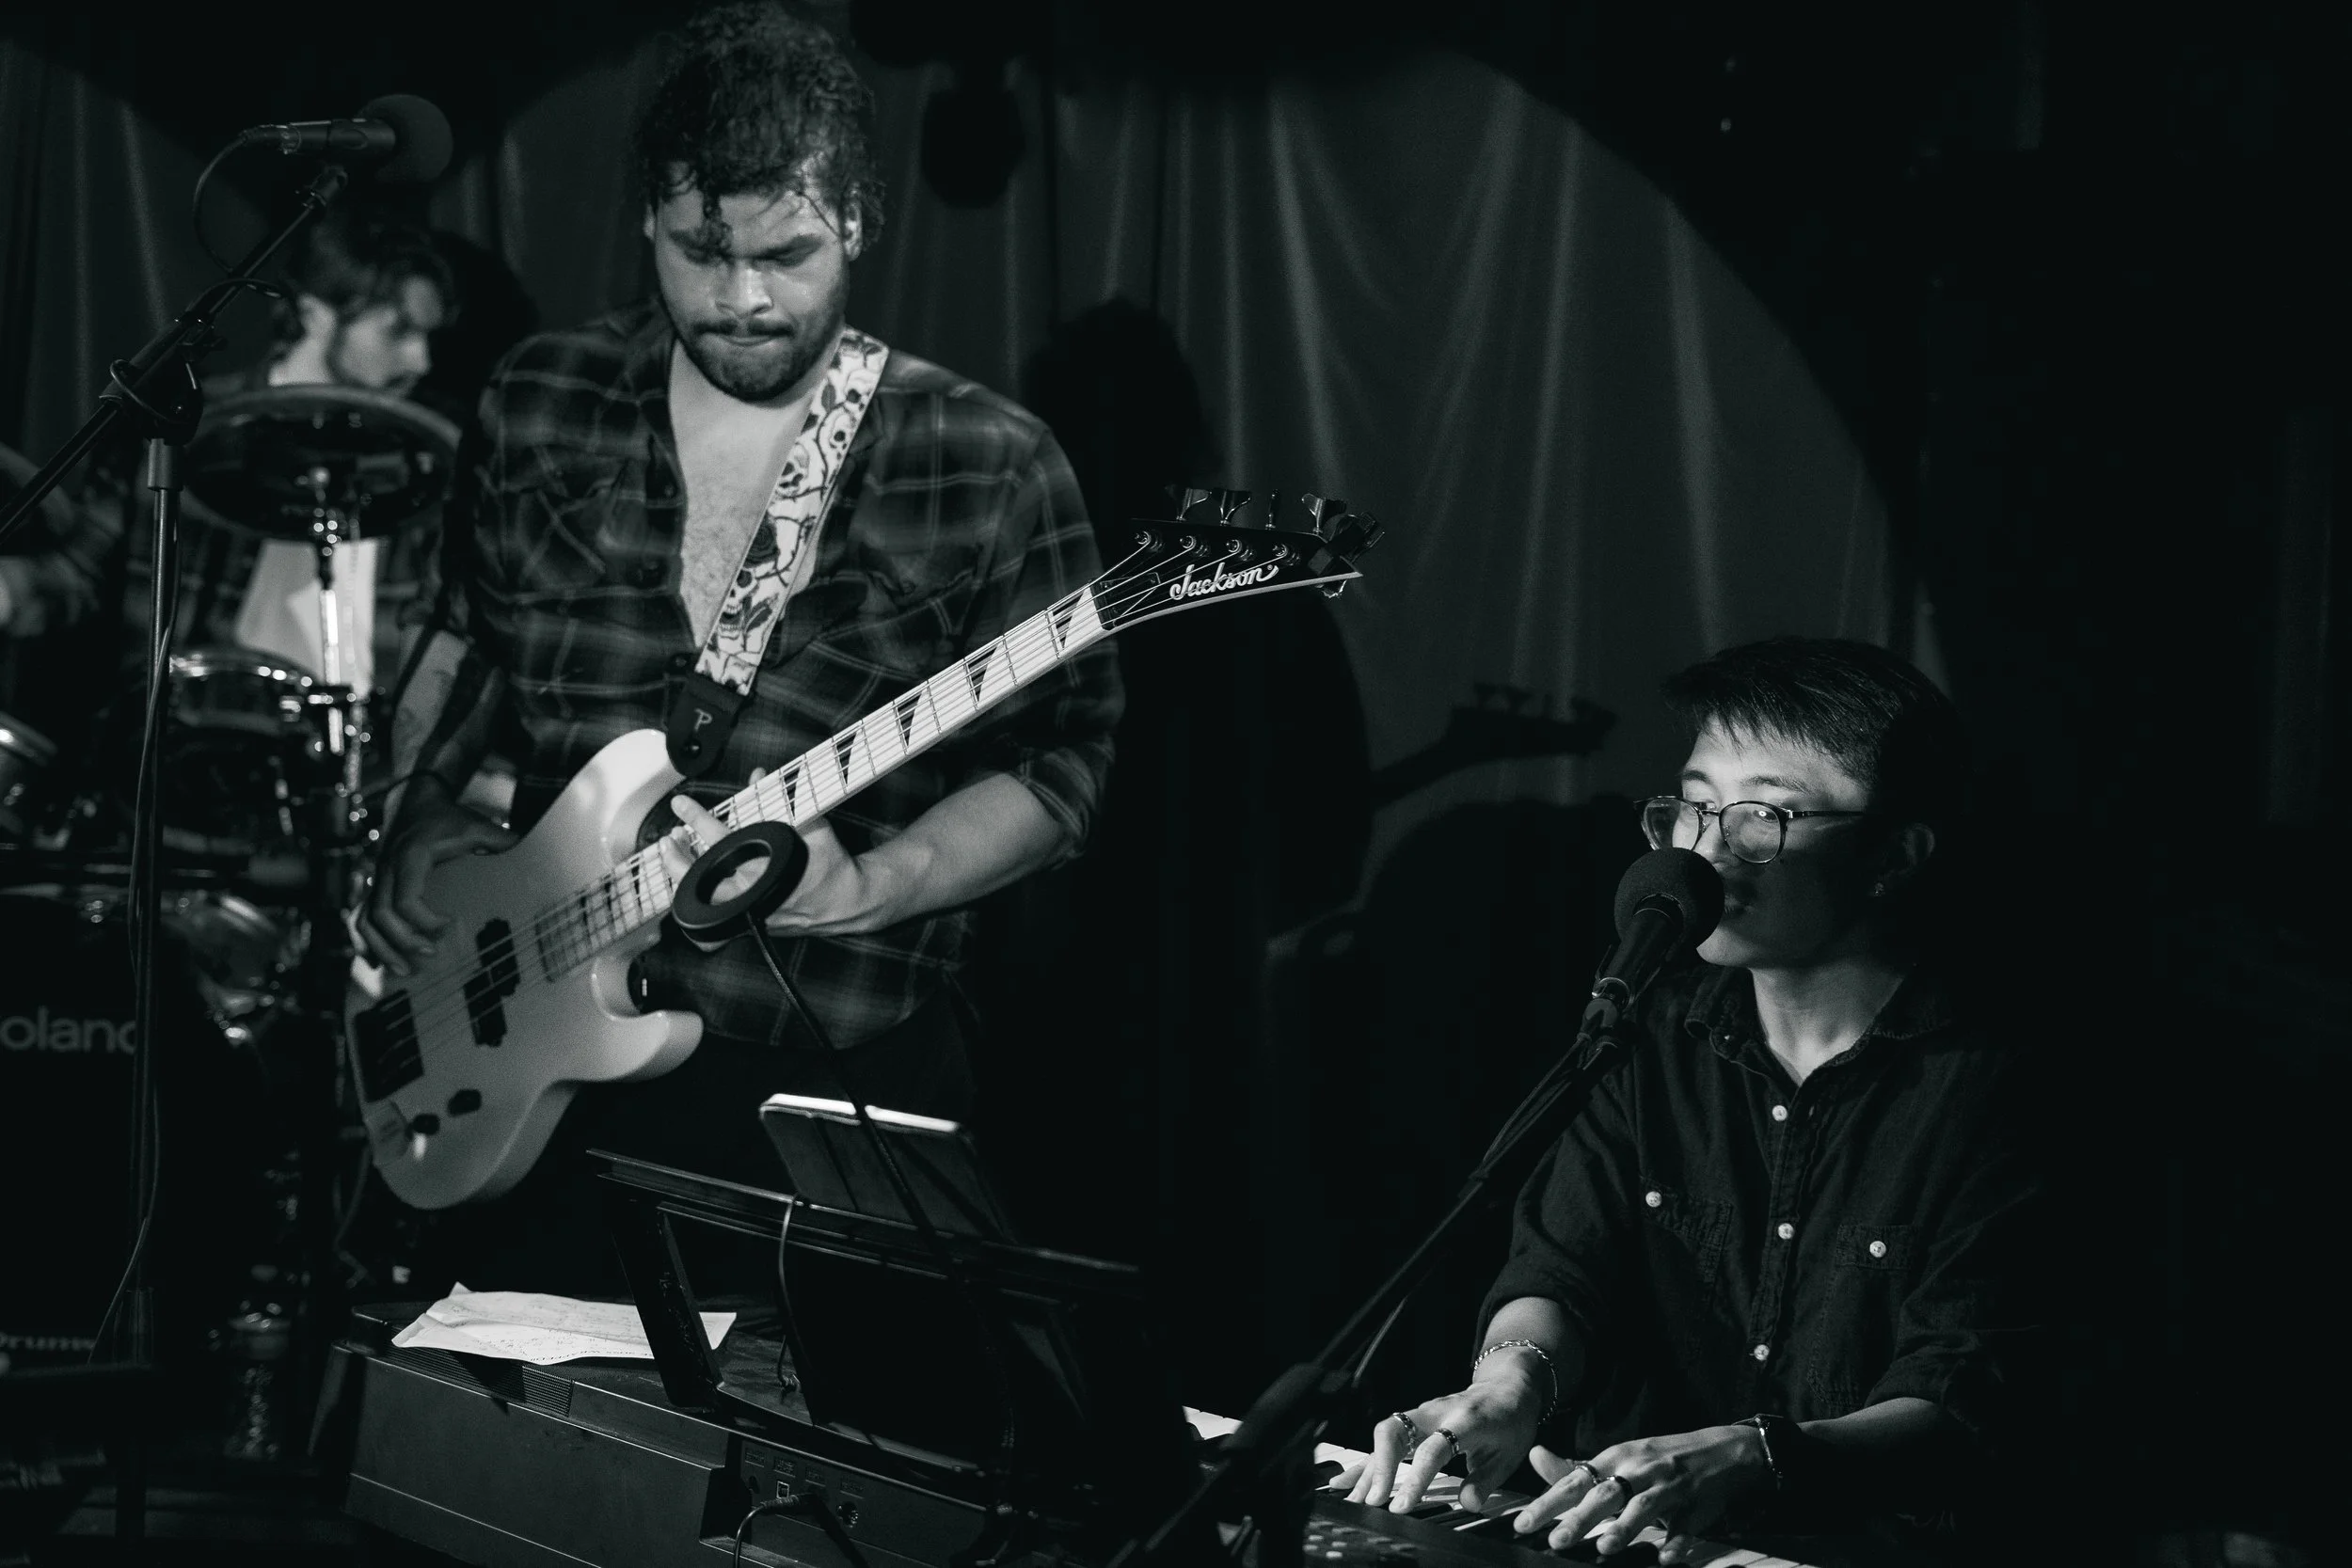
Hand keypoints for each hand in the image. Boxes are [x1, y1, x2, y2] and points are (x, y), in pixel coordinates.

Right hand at [358, 786, 518, 975]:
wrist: (415, 803)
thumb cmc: (446, 818)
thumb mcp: (474, 823)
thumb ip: (498, 839)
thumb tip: (528, 852)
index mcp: (410, 857)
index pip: (406, 898)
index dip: (424, 920)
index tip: (450, 927)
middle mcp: (387, 870)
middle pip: (381, 914)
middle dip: (403, 941)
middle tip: (431, 956)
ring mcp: (377, 880)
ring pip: (364, 920)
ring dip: (381, 949)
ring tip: (405, 972)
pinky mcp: (374, 888)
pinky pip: (359, 919)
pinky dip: (366, 943)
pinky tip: (379, 964)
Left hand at [659, 770, 906, 936]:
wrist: (847, 901)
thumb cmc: (830, 863)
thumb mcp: (812, 824)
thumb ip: (783, 799)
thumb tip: (758, 774)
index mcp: (765, 867)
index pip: (720, 840)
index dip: (697, 819)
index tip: (681, 805)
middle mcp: (753, 894)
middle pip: (699, 878)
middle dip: (677, 857)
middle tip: (669, 836)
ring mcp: (749, 912)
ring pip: (701, 900)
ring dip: (682, 876)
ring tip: (674, 854)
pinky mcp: (749, 923)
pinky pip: (711, 912)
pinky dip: (697, 894)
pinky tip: (690, 878)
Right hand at [1336, 1355, 1548, 1514]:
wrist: (1505, 1387)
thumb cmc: (1509, 1420)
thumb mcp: (1509, 1454)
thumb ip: (1485, 1481)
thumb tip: (1467, 1505)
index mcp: (1463, 1420)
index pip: (1433, 1449)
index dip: (1415, 1478)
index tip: (1401, 1506)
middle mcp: (1435, 1413)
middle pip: (1395, 1432)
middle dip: (1379, 1468)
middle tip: (1372, 1501)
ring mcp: (1420, 1414)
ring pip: (1384, 1436)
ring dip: (1368, 1468)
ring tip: (1352, 1499)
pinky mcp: (1413, 1421)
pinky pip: (1385, 1441)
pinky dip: (1368, 1462)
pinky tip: (1348, 1482)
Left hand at [1512, 1424, 1768, 1561]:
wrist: (1720, 1449)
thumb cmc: (1658, 1458)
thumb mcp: (1617, 1457)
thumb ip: (1576, 1467)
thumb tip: (1534, 1457)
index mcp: (1616, 1458)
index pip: (1576, 1480)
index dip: (1549, 1501)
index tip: (1523, 1523)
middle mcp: (1640, 1469)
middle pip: (1606, 1493)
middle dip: (1581, 1518)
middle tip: (1556, 1541)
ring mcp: (1670, 1486)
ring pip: (1645, 1506)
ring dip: (1626, 1527)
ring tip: (1605, 1547)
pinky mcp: (1697, 1505)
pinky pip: (1687, 1525)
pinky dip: (1678, 1541)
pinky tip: (1666, 1558)